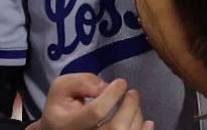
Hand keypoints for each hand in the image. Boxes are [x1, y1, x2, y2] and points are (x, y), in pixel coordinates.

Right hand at [26, 74, 152, 129]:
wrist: (59, 128)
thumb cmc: (64, 105)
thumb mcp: (62, 87)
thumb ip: (81, 82)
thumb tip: (103, 87)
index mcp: (69, 124)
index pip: (97, 111)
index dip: (113, 94)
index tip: (121, 82)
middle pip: (117, 128)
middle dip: (130, 107)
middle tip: (132, 92)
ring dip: (136, 116)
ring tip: (133, 103)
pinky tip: (147, 122)